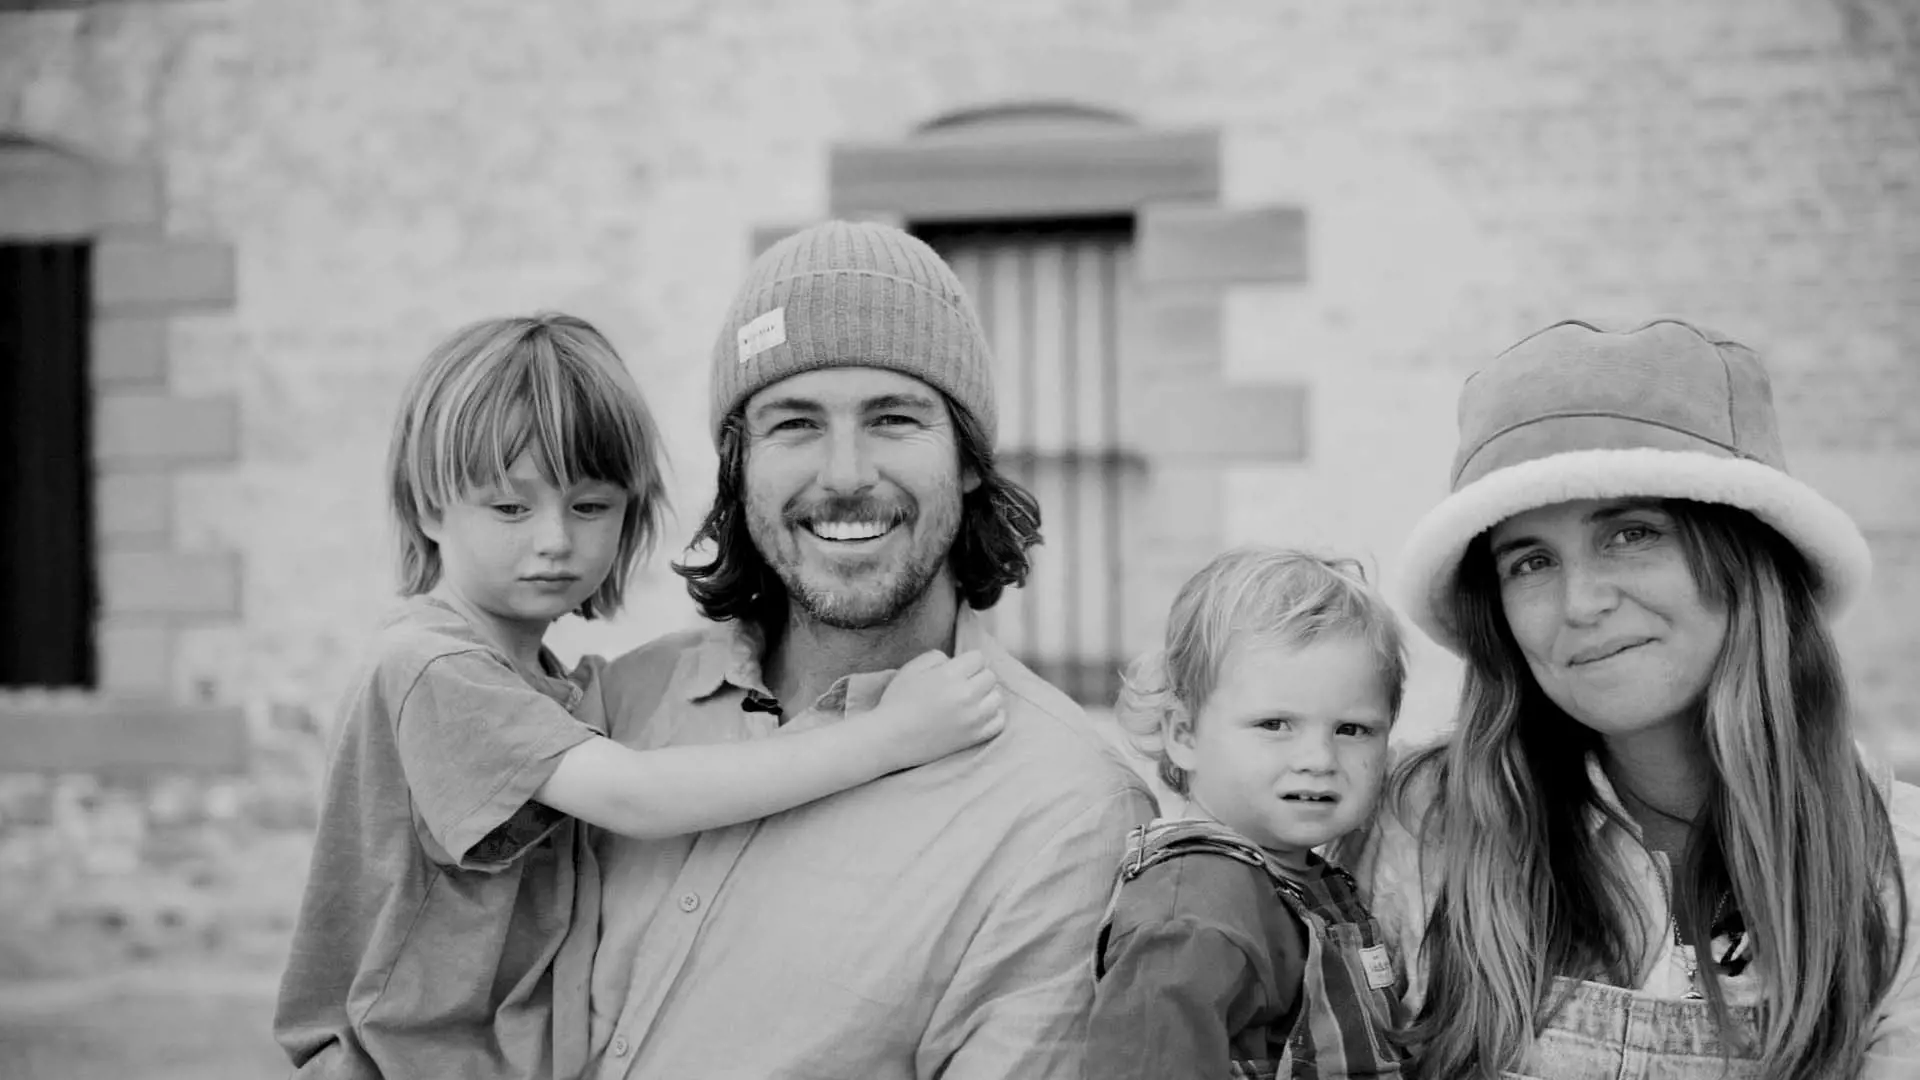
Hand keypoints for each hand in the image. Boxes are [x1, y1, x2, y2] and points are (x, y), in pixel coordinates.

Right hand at [868, 649, 1004, 768]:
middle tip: (962, 685)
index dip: (968, 662)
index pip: (979, 658)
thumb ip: (937, 656)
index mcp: (950, 674)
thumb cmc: (897, 701)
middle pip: (990, 676)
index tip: (958, 670)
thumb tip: (955, 661)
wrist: (890, 739)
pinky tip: (978, 715)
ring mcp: (972, 718)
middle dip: (977, 677)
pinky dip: (993, 716)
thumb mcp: (911, 668)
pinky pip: (999, 721)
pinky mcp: (974, 737)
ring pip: (997, 697)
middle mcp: (966, 695)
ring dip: (986, 696)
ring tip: (970, 700)